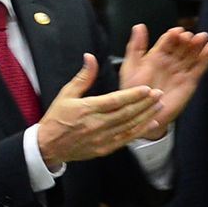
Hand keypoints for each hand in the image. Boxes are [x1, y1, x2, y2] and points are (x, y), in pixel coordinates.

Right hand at [35, 53, 160, 166]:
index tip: (147, 88)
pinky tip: (151, 123)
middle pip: (126, 113)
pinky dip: (139, 131)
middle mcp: (96, 125)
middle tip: (159, 93)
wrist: (48, 146)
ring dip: (146, 116)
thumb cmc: (57, 118)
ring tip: (159, 105)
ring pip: (129, 126)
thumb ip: (83, 76)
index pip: (115, 101)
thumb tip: (90, 57)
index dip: (132, 95)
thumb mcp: (66, 93)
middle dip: (145, 103)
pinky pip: (125, 140)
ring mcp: (101, 138)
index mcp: (87, 109)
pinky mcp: (104, 148)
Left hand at [118, 22, 207, 131]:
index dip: (173, 36)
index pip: (167, 41)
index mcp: (156, 56)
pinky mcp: (190, 81)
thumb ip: (136, 47)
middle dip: (186, 39)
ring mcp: (181, 71)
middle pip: (182, 46)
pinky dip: (207, 56)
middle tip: (189, 36)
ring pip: (192, 55)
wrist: (143, 115)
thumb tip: (139, 26)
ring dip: (198, 45)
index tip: (176, 31)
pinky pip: (200, 67)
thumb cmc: (134, 93)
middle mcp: (170, 62)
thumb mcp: (131, 67)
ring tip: (202, 37)